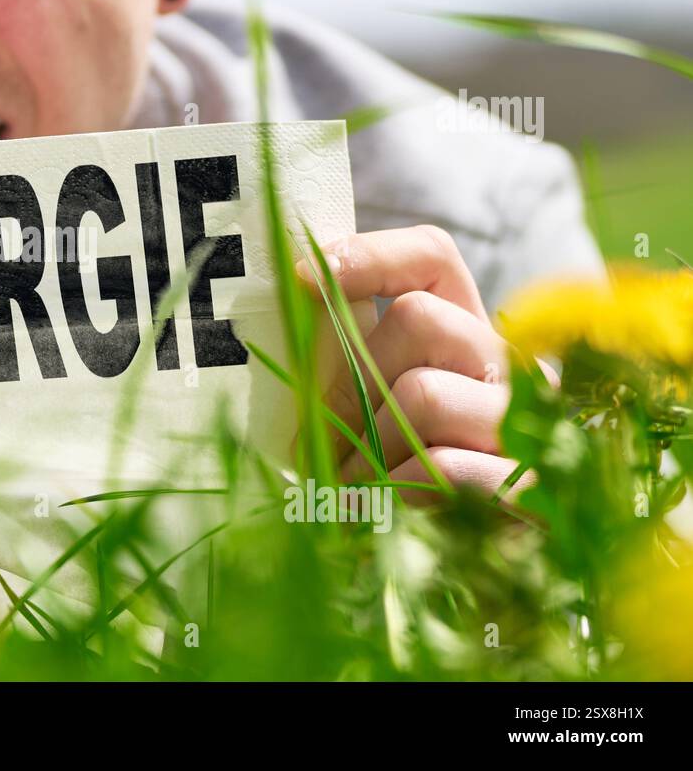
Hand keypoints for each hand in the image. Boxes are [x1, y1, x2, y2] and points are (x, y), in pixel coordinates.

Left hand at [299, 225, 541, 501]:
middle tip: (322, 436)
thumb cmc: (397, 478)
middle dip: (351, 381)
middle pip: (421, 320)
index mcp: (465, 331)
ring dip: (366, 446)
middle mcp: (505, 364)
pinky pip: (445, 467)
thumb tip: (288, 307)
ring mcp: (526, 422)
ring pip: (425, 395)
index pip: (432, 255)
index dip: (370, 255)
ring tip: (347, 483)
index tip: (305, 278)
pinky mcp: (530, 488)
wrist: (467, 564)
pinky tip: (376, 508)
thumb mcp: (367, 409)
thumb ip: (343, 362)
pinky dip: (393, 489)